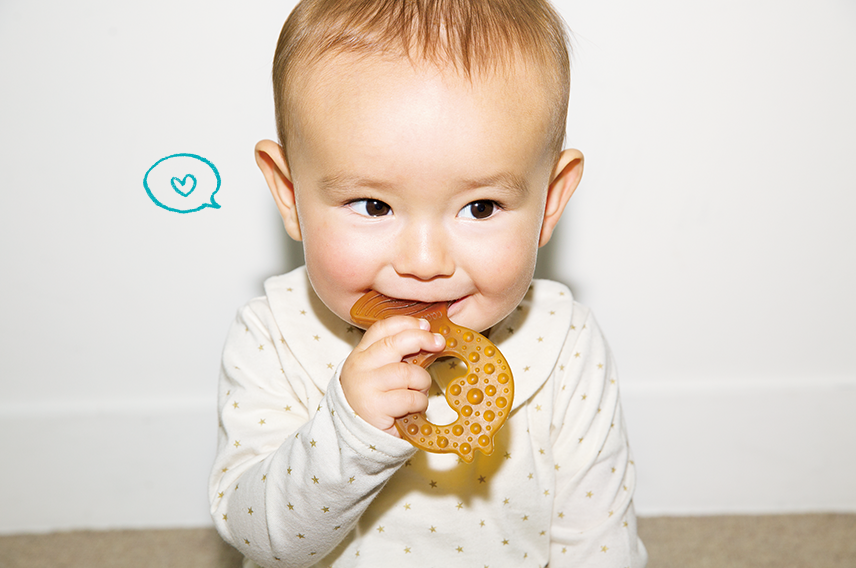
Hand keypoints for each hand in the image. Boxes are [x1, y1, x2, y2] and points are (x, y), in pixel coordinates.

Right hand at [341, 316, 444, 436]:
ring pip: (407, 372)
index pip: (381, 329)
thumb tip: (428, 335)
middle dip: (421, 340)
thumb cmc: (376, 400)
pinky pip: (410, 398)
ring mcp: (366, 387)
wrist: (357, 434)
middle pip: (394, 344)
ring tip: (419, 391)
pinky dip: (420, 402)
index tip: (426, 325)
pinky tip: (415, 407)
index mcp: (361, 354)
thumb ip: (397, 355)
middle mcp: (360, 367)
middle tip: (438, 344)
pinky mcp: (375, 408)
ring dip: (422, 382)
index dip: (406, 324)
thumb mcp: (380, 372)